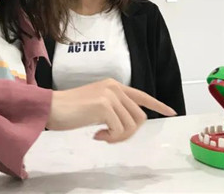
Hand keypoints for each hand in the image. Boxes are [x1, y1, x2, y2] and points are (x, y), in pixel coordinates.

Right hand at [46, 78, 176, 142]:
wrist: (52, 108)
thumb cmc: (70, 110)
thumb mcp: (97, 104)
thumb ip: (114, 108)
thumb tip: (129, 124)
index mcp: (114, 85)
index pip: (142, 95)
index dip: (158, 105)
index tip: (171, 112)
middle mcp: (115, 87)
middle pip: (139, 117)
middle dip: (129, 132)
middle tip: (110, 137)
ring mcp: (110, 95)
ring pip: (130, 125)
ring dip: (117, 137)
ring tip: (101, 135)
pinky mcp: (104, 106)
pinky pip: (119, 131)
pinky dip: (110, 138)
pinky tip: (96, 135)